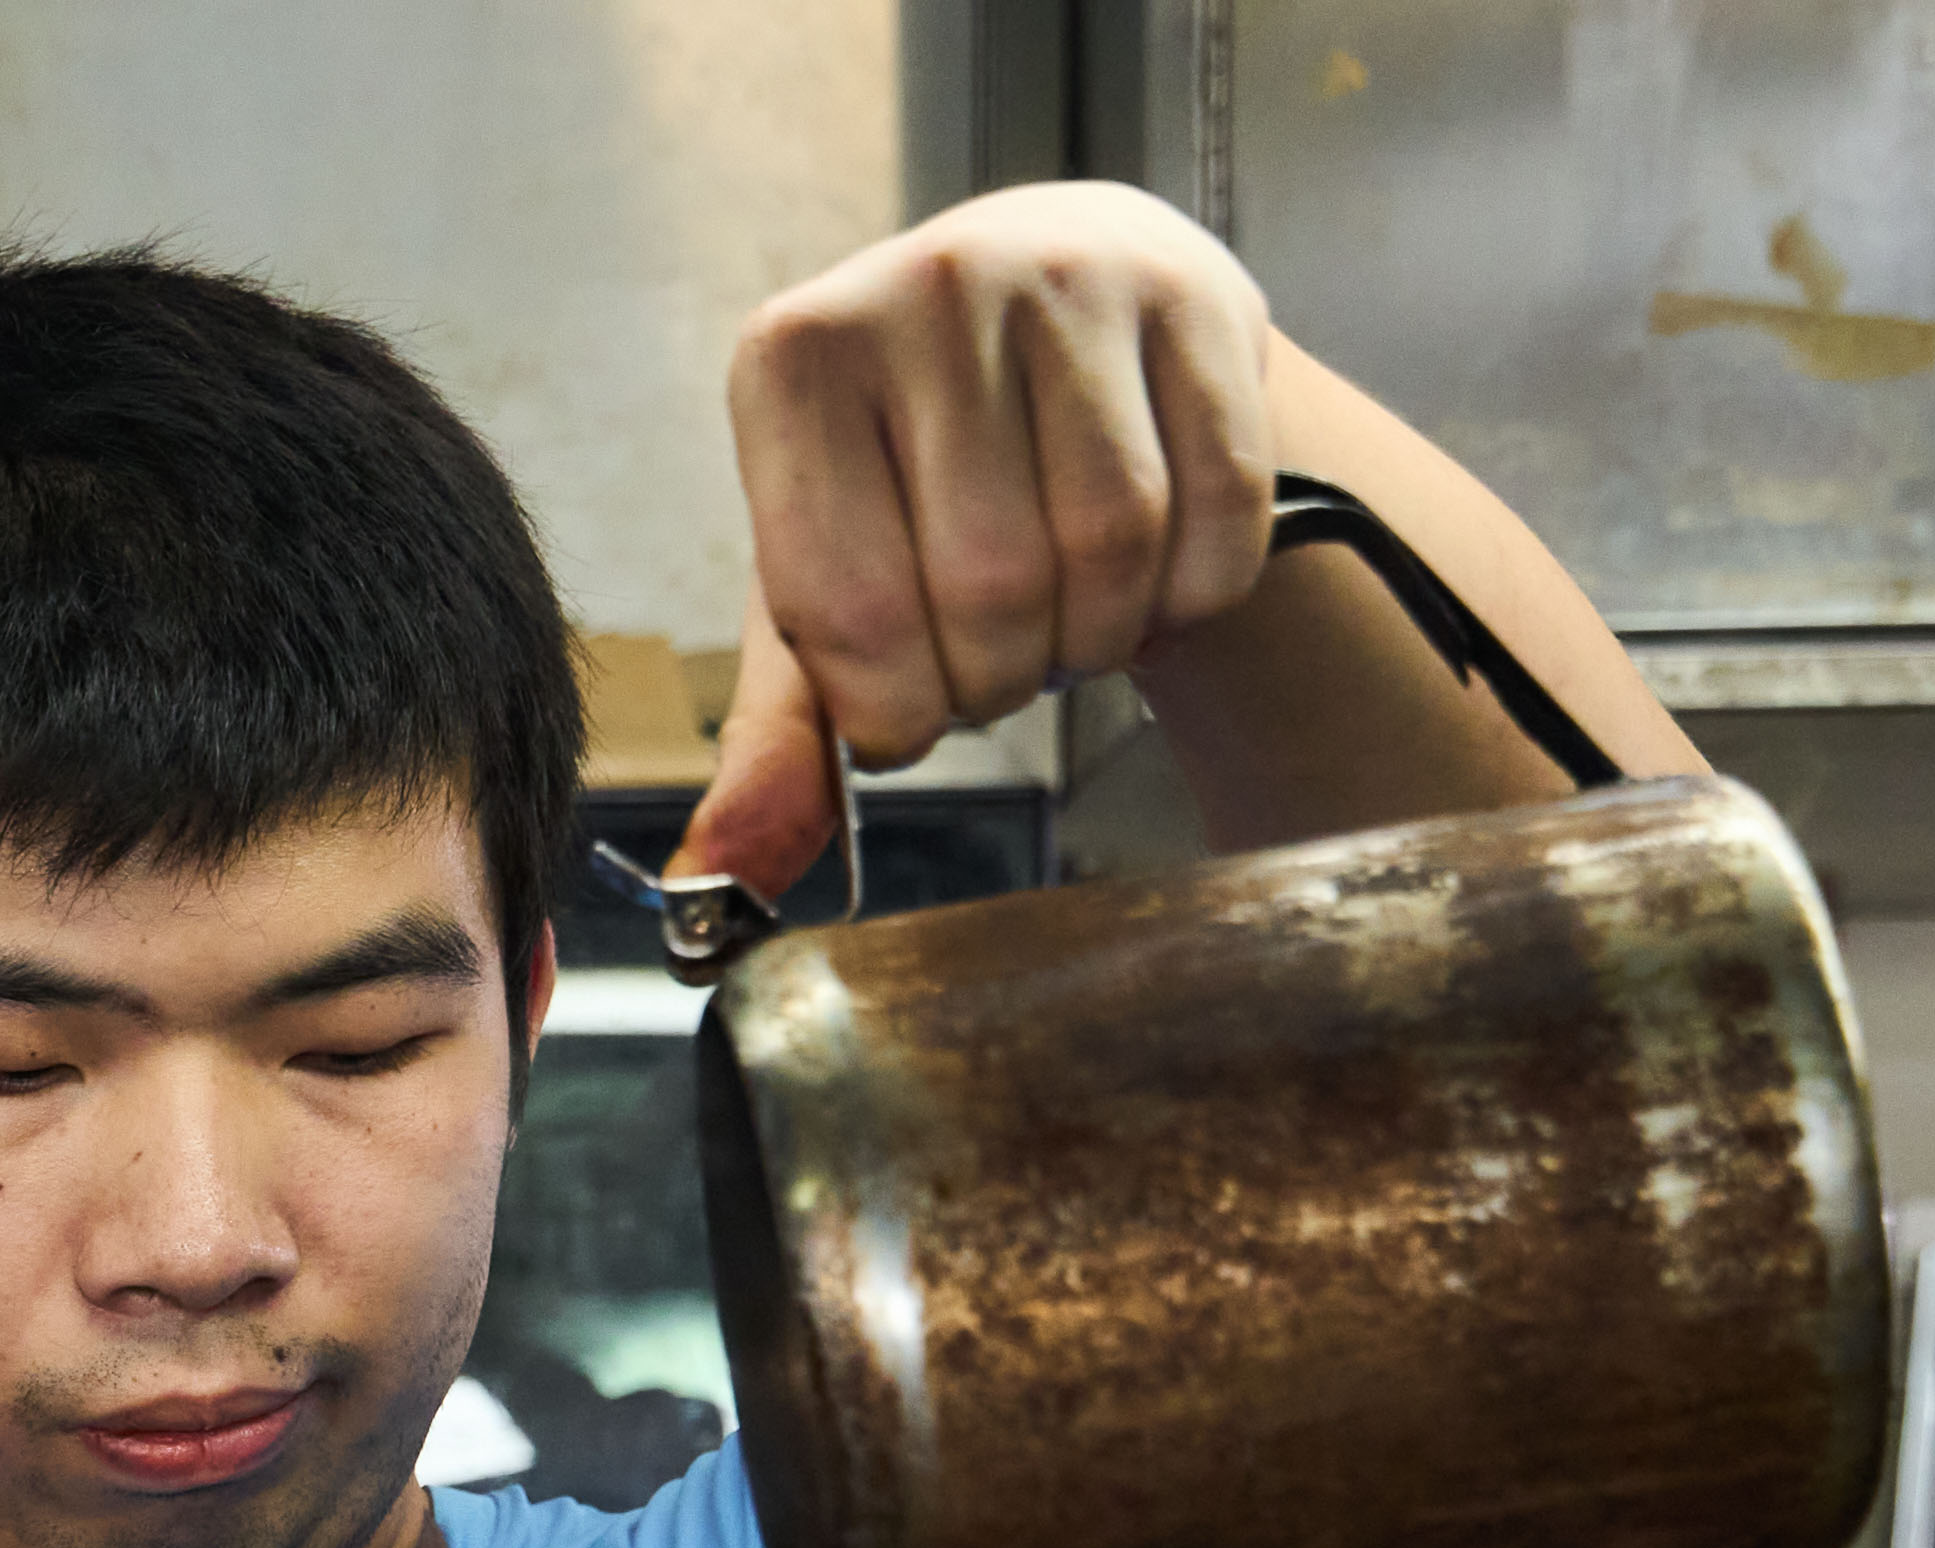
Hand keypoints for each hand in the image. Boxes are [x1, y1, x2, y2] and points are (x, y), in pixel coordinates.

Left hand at [679, 186, 1287, 897]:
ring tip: (1061, 617)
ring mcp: (1070, 275)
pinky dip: (1190, 596)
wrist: (1055, 306)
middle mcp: (925, 288)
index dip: (894, 711)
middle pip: (989, 586)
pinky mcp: (1197, 295)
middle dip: (997, 680)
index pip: (850, 609)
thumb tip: (718, 886)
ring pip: (1110, 548)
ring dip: (1093, 639)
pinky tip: (1146, 581)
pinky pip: (1217, 511)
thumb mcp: (820, 585)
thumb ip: (778, 739)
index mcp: (794, 361)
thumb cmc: (918, 466)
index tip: (904, 707)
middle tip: (993, 660)